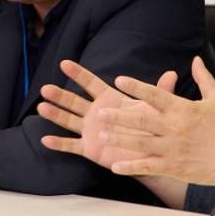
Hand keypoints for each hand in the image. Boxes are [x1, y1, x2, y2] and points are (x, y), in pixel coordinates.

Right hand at [38, 60, 180, 169]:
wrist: (149, 152)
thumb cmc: (149, 126)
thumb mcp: (154, 108)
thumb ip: (159, 92)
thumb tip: (172, 74)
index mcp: (108, 99)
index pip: (90, 83)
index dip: (78, 73)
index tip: (64, 63)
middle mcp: (95, 113)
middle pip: (74, 101)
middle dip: (60, 95)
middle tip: (45, 88)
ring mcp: (90, 130)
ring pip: (69, 120)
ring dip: (55, 114)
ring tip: (42, 107)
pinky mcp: (89, 148)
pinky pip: (71, 145)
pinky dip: (58, 143)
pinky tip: (45, 139)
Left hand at [90, 57, 214, 184]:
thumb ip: (203, 78)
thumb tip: (195, 59)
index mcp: (183, 109)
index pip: (155, 95)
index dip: (136, 87)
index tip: (119, 80)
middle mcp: (174, 128)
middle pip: (141, 121)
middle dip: (118, 117)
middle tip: (100, 113)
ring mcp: (172, 149)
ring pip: (140, 144)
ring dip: (119, 139)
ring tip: (101, 135)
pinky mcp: (173, 167)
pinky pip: (148, 167)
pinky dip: (131, 167)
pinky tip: (115, 166)